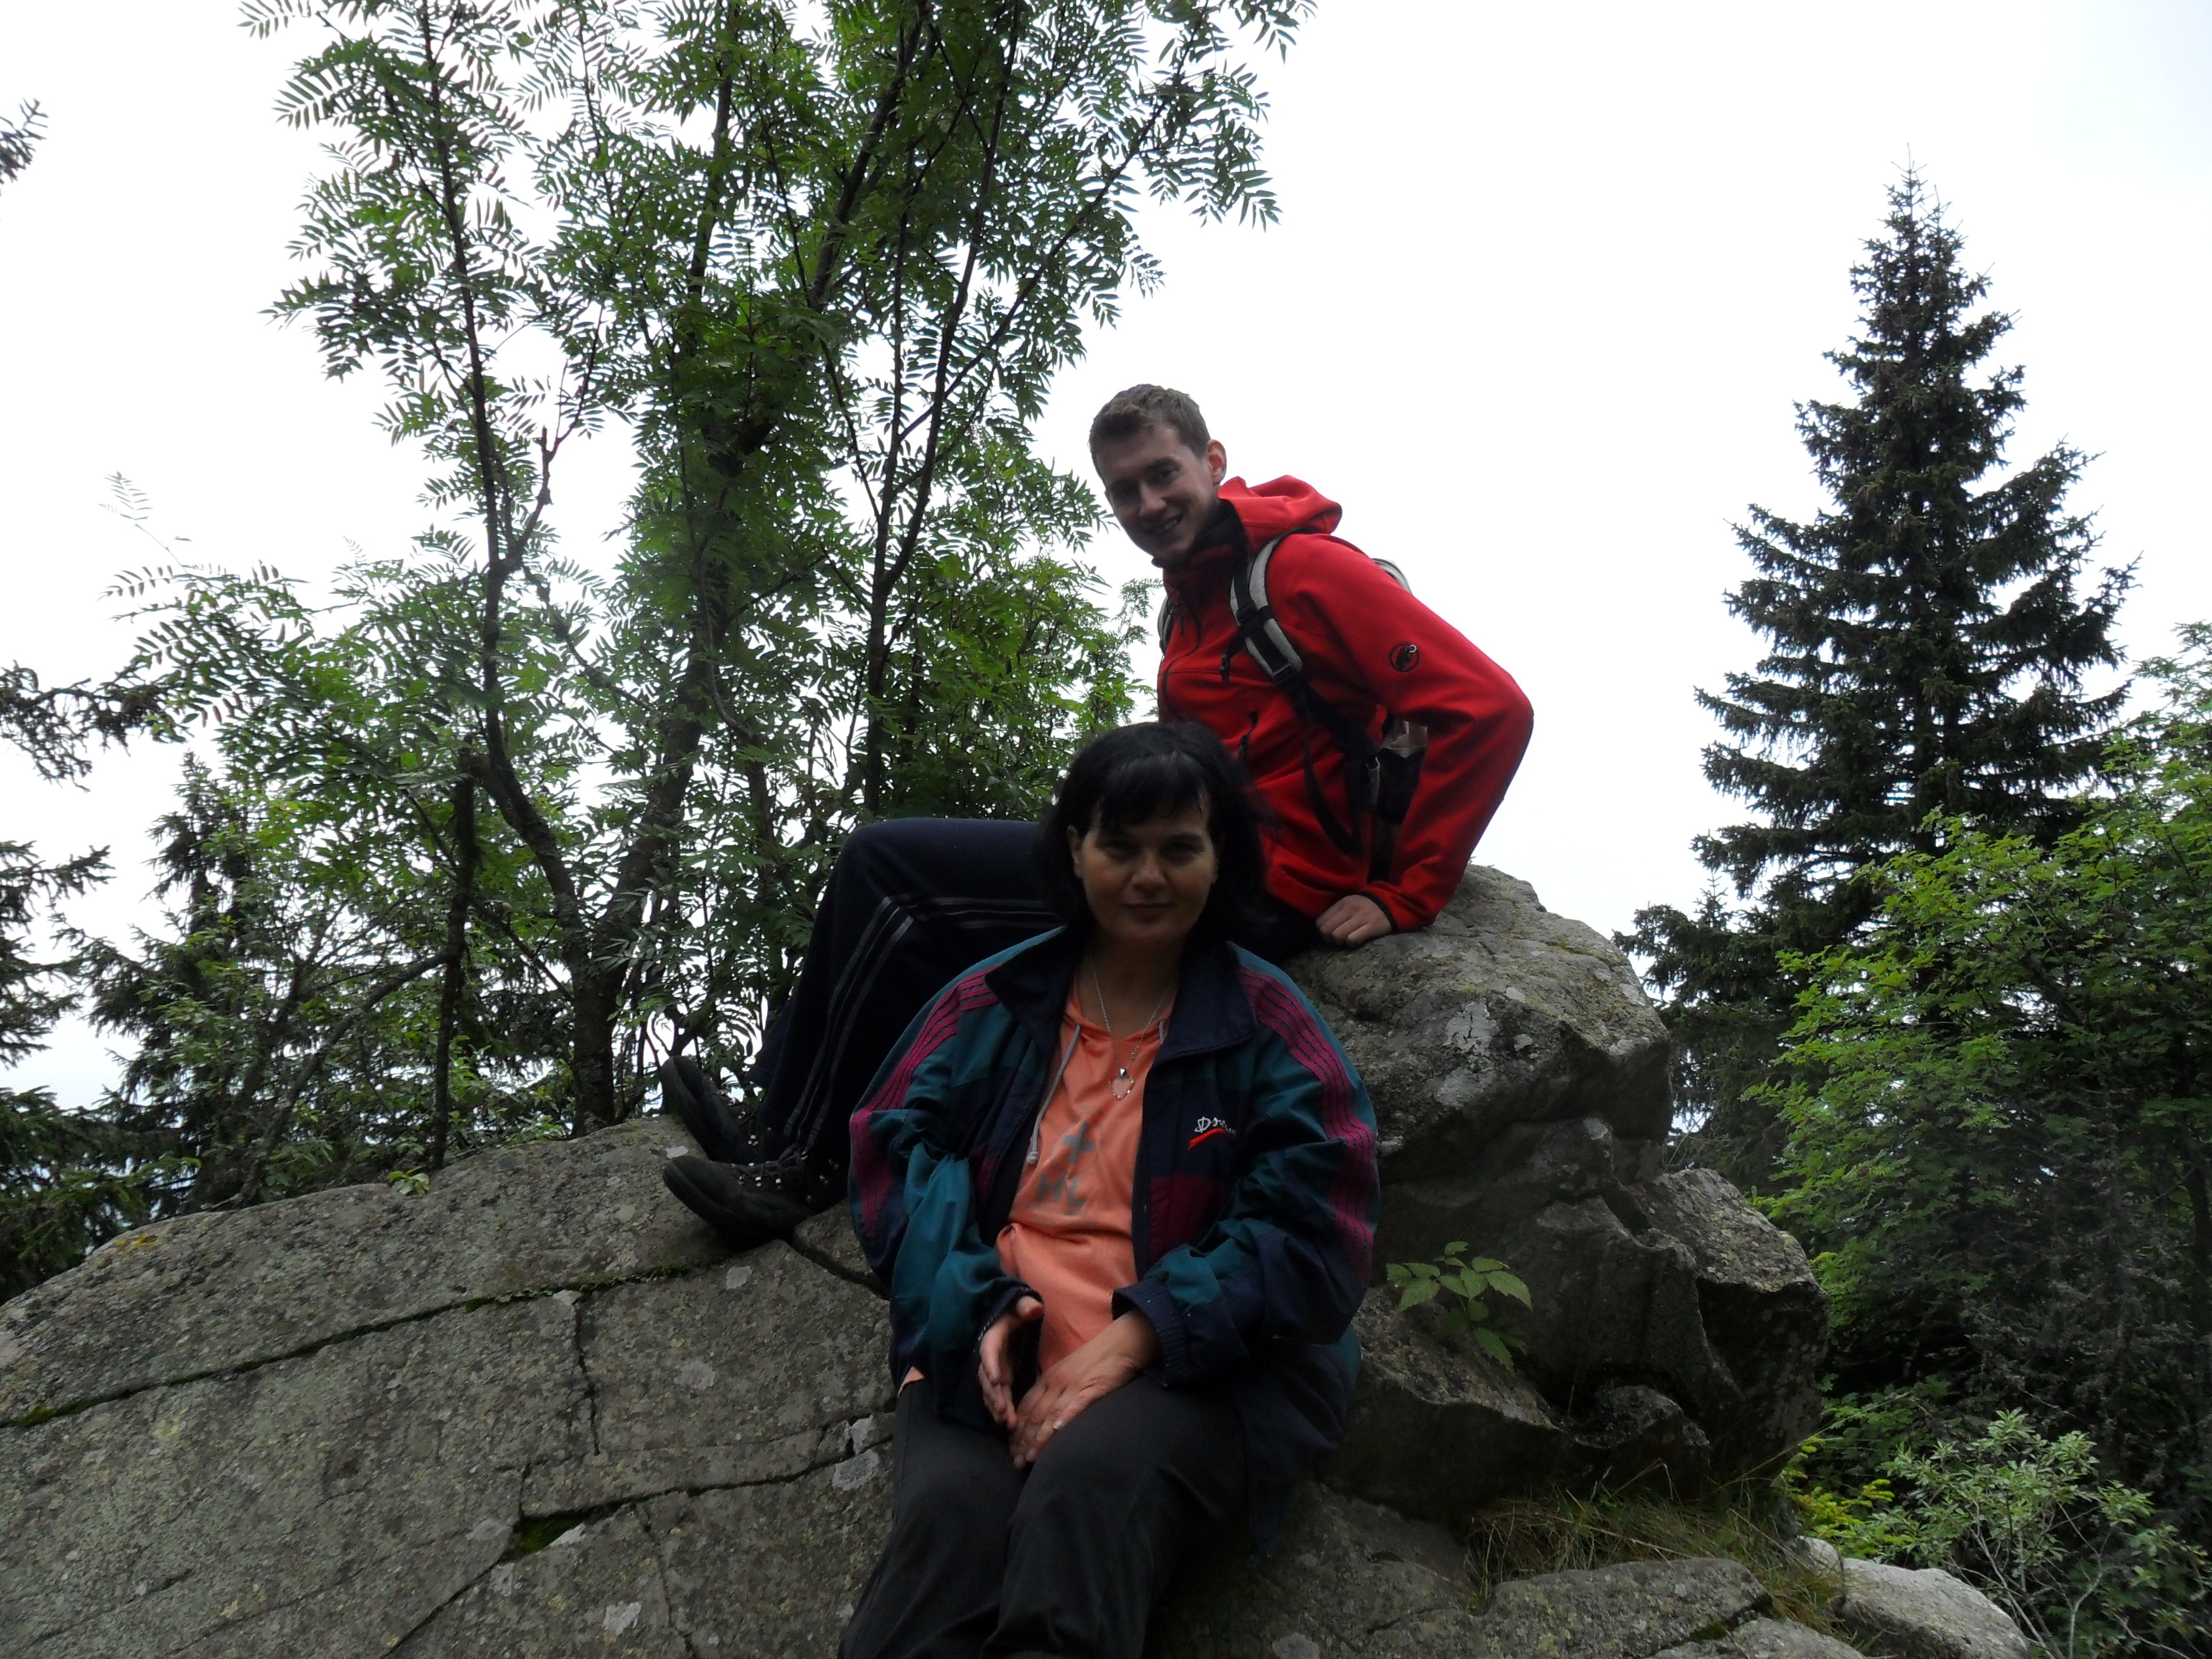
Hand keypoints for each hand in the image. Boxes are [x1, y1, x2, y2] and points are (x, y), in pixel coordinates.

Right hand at [978, 1296, 1042, 1428]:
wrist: (1008, 1319)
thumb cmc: (1015, 1311)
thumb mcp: (1020, 1306)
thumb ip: (1027, 1307)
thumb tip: (1035, 1309)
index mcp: (992, 1338)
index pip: (988, 1352)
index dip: (991, 1366)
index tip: (997, 1380)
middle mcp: (988, 1358)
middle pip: (987, 1378)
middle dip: (994, 1396)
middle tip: (1003, 1412)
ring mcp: (993, 1370)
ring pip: (991, 1392)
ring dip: (997, 1407)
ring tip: (1007, 1423)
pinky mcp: (1000, 1379)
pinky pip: (998, 1396)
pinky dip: (1001, 1410)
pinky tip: (1008, 1424)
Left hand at [1007, 1310, 1160, 1467]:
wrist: (1120, 1343)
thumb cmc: (1095, 1360)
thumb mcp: (1067, 1372)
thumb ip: (1053, 1390)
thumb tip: (1040, 1414)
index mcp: (1048, 1378)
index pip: (1026, 1407)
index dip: (1017, 1430)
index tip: (1011, 1449)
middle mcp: (1056, 1382)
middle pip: (1035, 1414)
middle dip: (1023, 1440)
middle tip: (1016, 1462)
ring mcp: (1074, 1385)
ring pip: (1051, 1414)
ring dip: (1038, 1438)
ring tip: (1029, 1457)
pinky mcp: (1093, 1387)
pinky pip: (1077, 1404)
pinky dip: (1066, 1417)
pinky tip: (1058, 1430)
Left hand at [1316, 894, 1390, 946]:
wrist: (1392, 904)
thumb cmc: (1365, 908)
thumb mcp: (1349, 904)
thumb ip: (1335, 914)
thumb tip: (1322, 930)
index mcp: (1342, 903)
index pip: (1321, 922)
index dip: (1323, 933)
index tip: (1330, 936)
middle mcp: (1350, 908)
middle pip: (1327, 931)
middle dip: (1330, 940)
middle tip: (1338, 941)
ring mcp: (1361, 917)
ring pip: (1338, 936)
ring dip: (1341, 943)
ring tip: (1348, 941)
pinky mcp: (1372, 926)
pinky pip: (1353, 939)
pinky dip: (1352, 943)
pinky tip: (1357, 941)